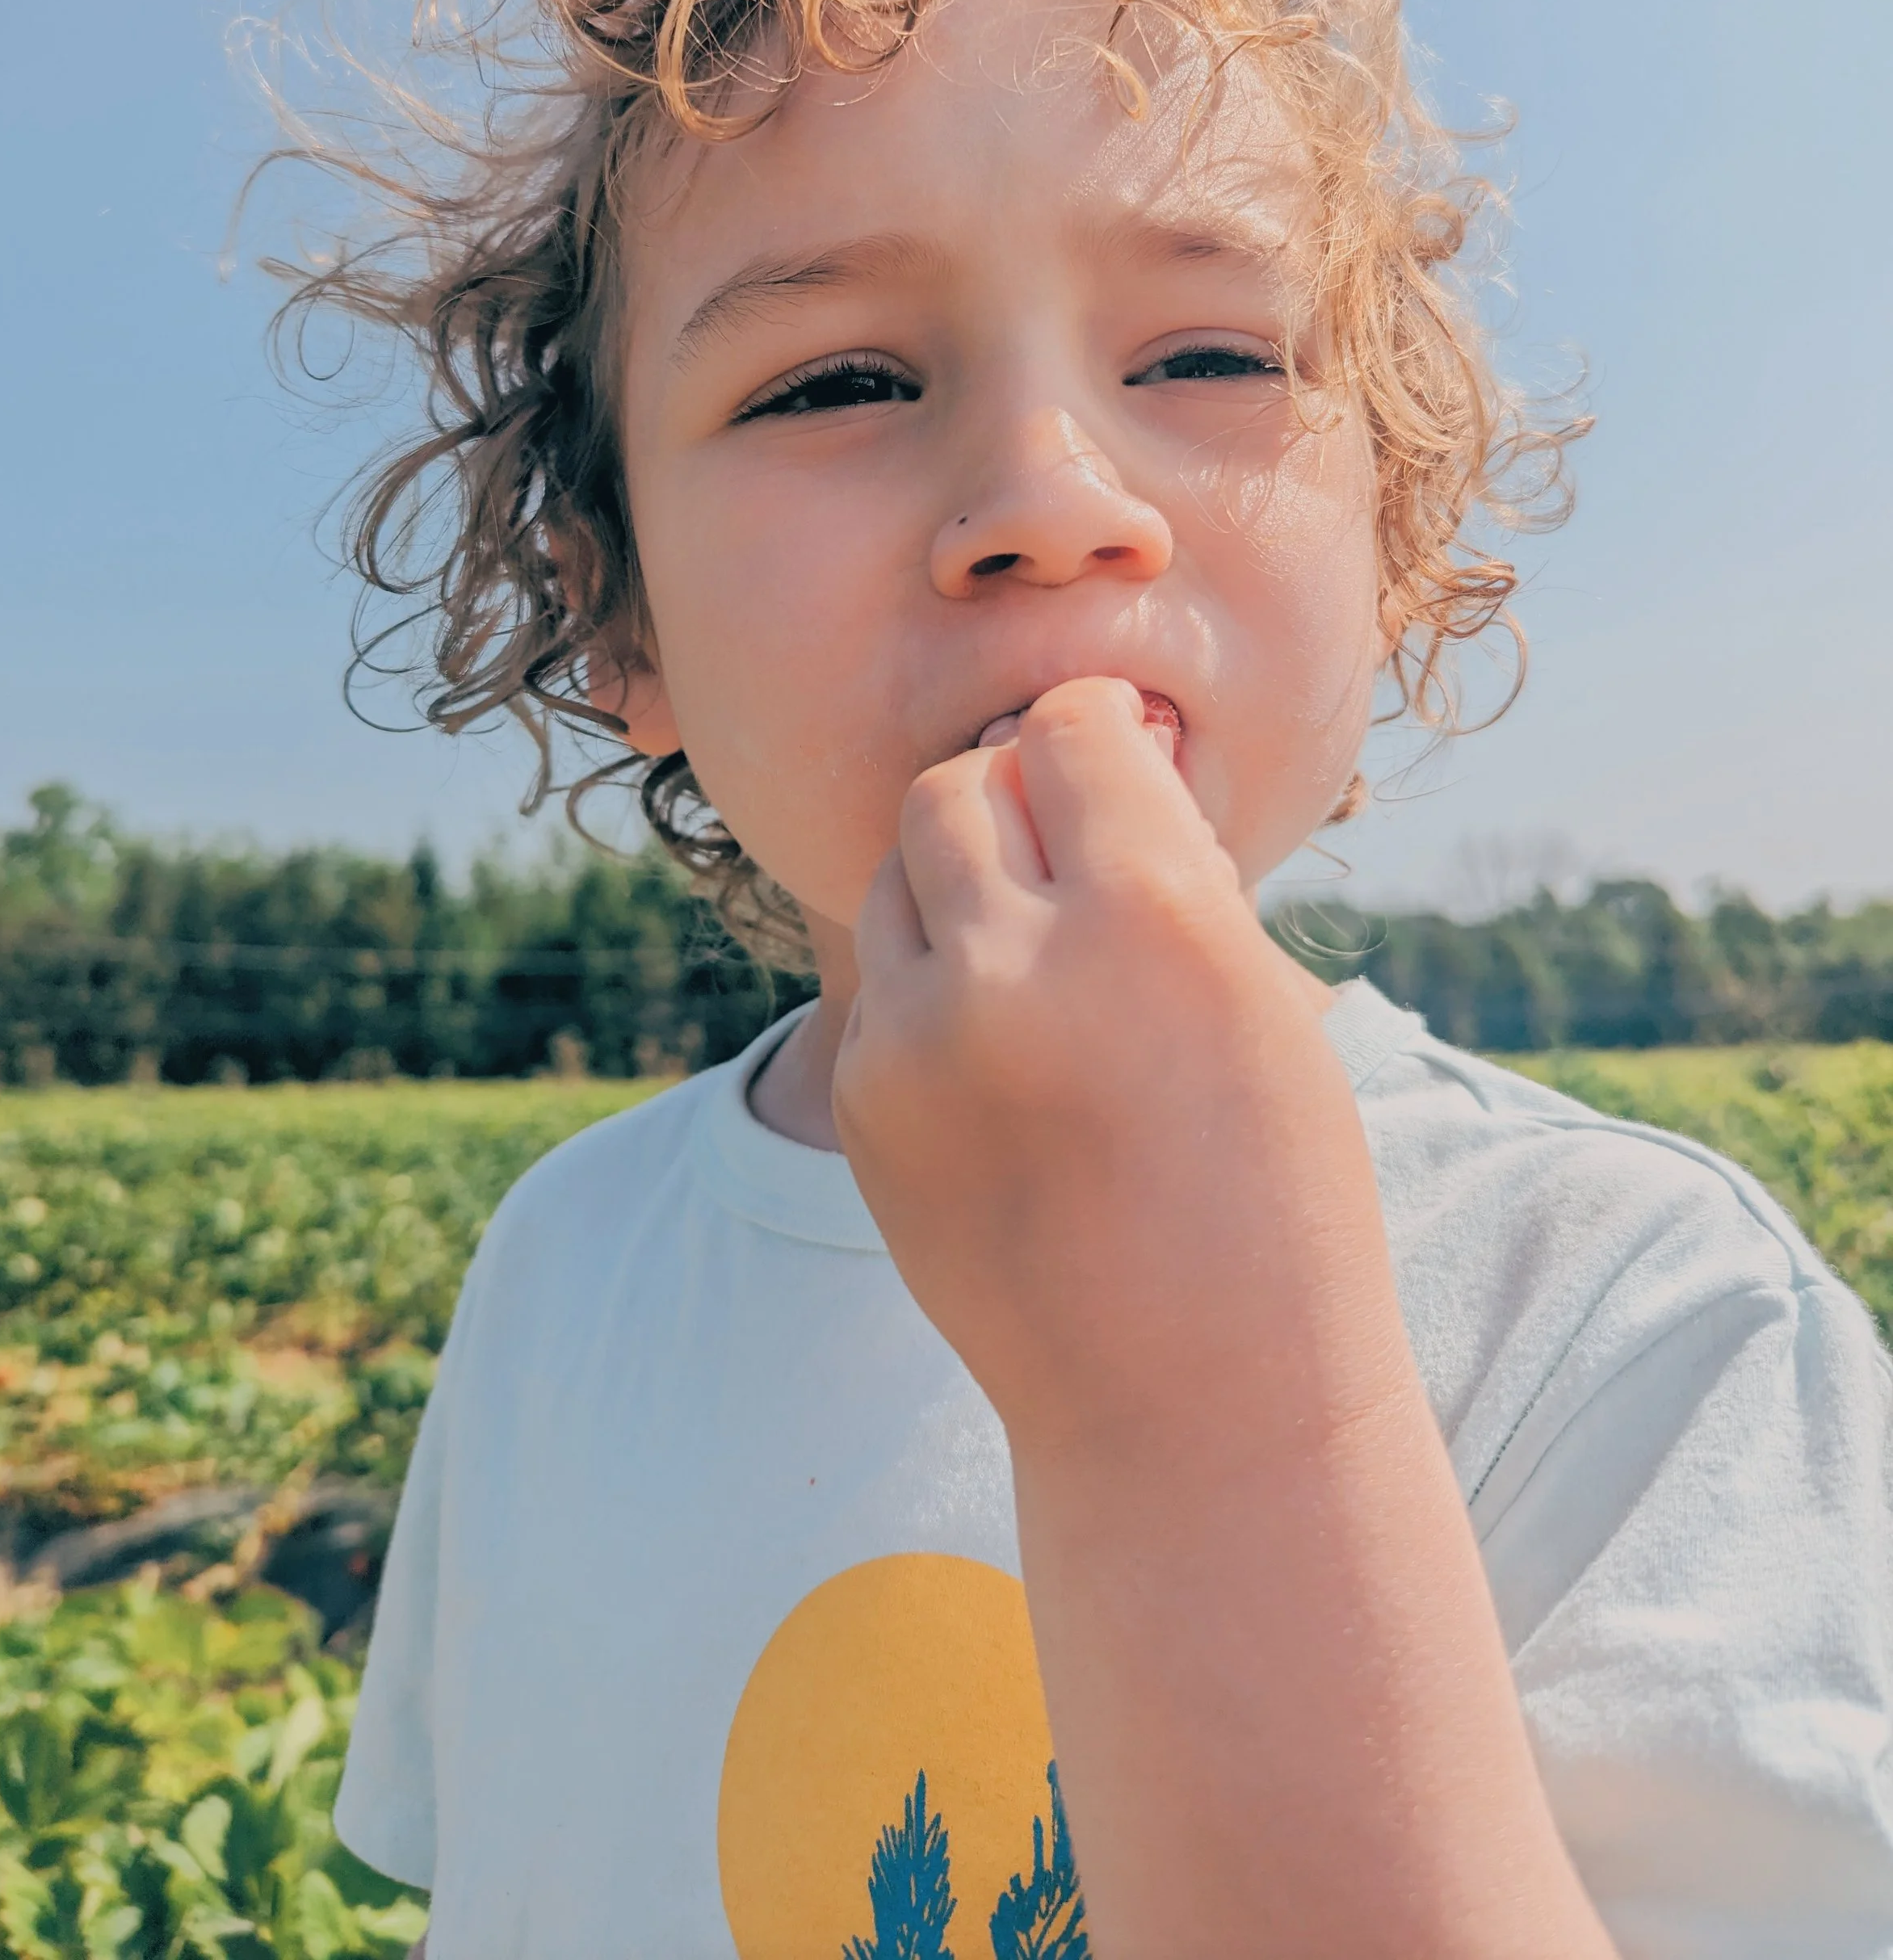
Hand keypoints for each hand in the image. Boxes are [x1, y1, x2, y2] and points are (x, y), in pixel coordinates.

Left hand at [832, 676, 1613, 1958]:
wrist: (1196, 1408)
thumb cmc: (1272, 1197)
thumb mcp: (1263, 1003)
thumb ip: (1166, 872)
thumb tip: (1093, 755)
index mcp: (1153, 916)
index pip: (1069, 728)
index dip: (1095, 738)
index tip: (1112, 759)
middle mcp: (1017, 964)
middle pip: (957, 786)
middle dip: (1011, 799)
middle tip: (1063, 855)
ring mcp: (921, 1041)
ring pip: (899, 873)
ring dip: (959, 884)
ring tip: (1032, 959)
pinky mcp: (865, 1105)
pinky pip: (881, 980)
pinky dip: (932, 985)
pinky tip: (1002, 1057)